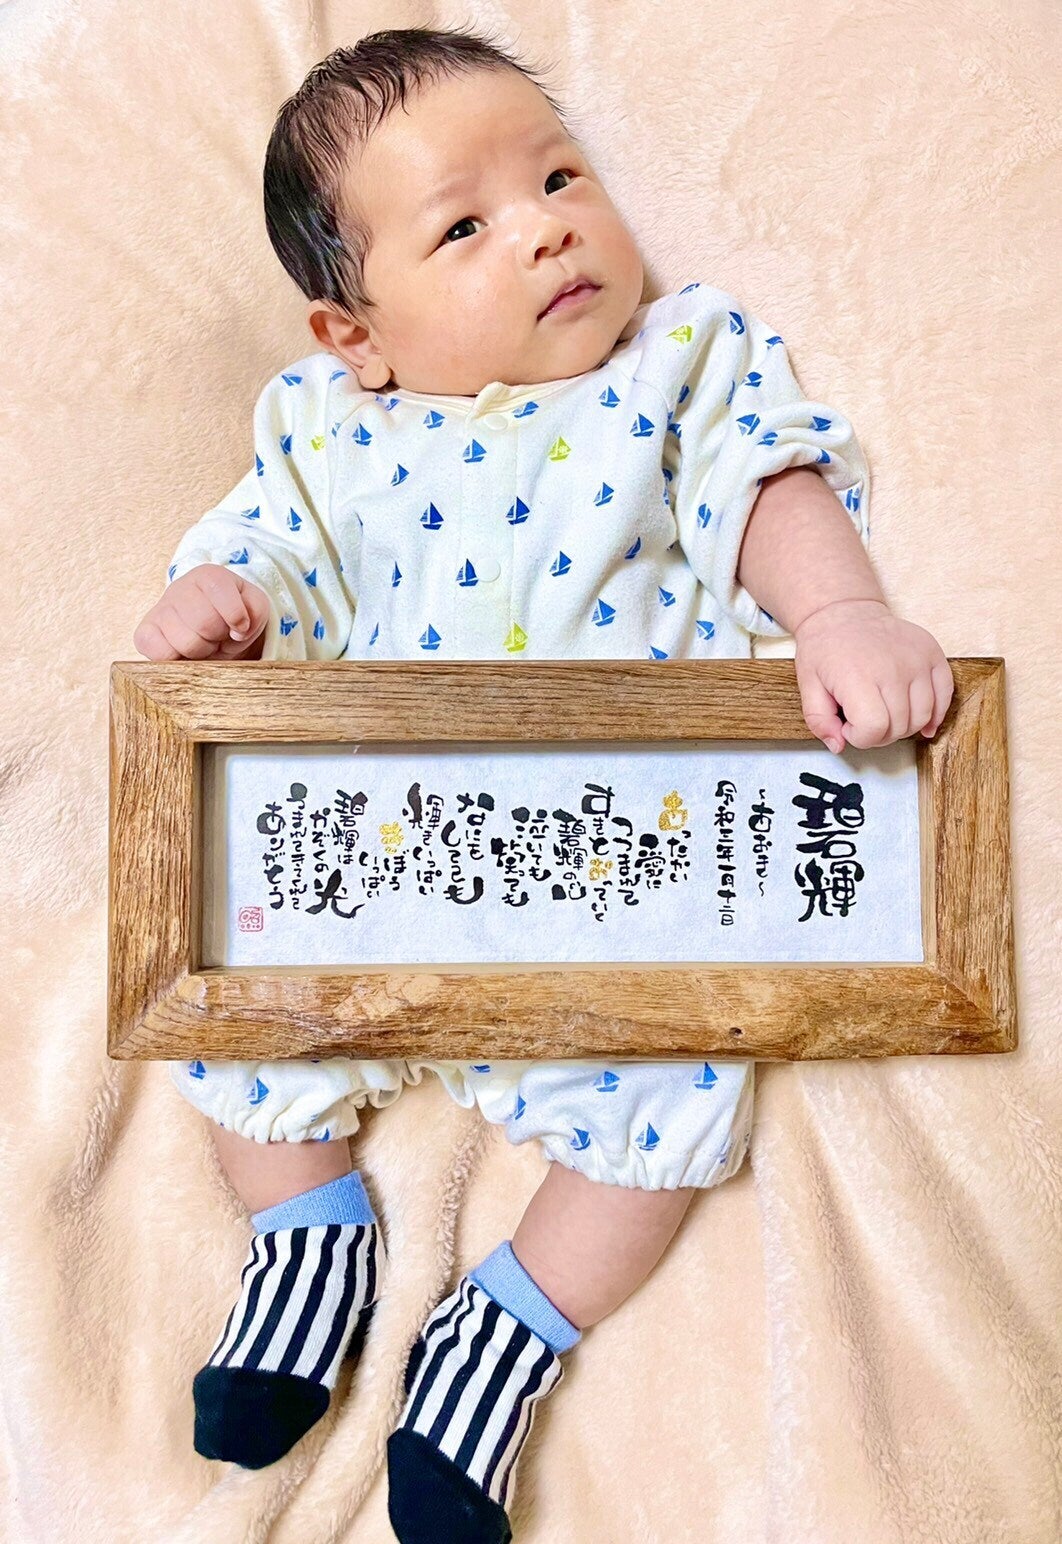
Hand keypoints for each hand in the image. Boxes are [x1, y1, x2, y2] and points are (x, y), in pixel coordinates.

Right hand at [133, 564, 270, 660]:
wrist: (213, 632)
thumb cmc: (234, 618)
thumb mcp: (255, 608)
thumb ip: (256, 611)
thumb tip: (238, 630)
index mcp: (208, 576)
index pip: (218, 589)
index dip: (235, 616)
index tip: (239, 627)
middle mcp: (179, 588)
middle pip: (204, 622)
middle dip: (218, 637)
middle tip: (218, 636)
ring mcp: (159, 611)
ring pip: (185, 642)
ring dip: (202, 651)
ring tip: (204, 643)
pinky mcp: (145, 634)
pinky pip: (160, 654)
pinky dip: (178, 660)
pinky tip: (185, 652)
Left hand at [792, 598, 953, 753]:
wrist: (845, 612)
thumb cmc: (826, 648)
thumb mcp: (808, 685)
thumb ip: (819, 721)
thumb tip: (838, 745)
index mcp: (858, 677)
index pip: (874, 728)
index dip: (860, 738)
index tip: (850, 727)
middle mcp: (892, 668)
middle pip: (899, 727)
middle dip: (879, 735)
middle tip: (865, 720)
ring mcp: (916, 660)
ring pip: (923, 716)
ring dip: (904, 726)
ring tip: (886, 714)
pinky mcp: (932, 653)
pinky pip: (946, 694)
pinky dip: (936, 713)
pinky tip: (922, 720)